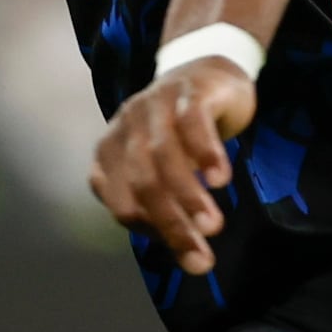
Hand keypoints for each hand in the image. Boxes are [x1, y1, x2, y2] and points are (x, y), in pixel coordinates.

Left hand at [92, 60, 259, 274]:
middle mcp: (126, 127)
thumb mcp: (170, 169)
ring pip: (164, 156)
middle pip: (143, 182)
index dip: (148, 229)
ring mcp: (156, 105)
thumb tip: (194, 262)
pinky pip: (193, 124)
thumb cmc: (184, 132)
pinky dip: (205, 154)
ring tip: (212, 226)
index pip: (122, 201)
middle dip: (170, 222)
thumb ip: (171, 207)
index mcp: (111, 151)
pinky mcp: (189, 92)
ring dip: (188, 196)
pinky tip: (221, 181)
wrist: (206, 69)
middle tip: (201, 256)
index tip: (183, 250)